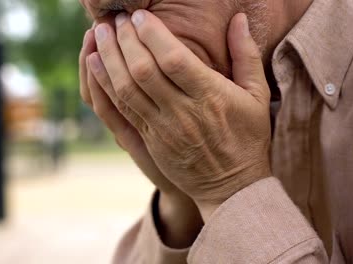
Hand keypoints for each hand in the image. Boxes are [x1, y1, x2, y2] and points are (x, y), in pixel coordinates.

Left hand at [90, 11, 271, 220]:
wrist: (232, 187)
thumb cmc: (248, 138)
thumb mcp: (257, 96)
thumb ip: (246, 56)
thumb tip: (239, 19)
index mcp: (211, 97)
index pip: (174, 60)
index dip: (153, 35)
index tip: (140, 16)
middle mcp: (183, 112)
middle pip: (144, 71)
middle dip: (125, 40)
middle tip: (114, 18)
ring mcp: (163, 129)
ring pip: (126, 89)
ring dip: (108, 58)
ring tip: (98, 33)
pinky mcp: (150, 140)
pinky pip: (121, 110)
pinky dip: (104, 84)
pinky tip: (94, 63)